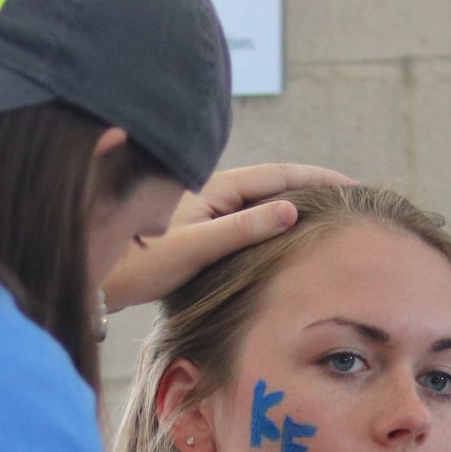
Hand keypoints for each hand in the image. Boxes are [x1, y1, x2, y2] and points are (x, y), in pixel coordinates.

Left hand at [101, 162, 354, 309]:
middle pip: (273, 183)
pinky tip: (287, 240)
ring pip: (260, 202)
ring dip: (293, 207)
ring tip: (329, 220)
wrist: (98, 278)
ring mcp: (206, 209)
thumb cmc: (139, 262)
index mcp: (215, 186)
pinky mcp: (199, 228)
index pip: (279, 173)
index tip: (352, 186)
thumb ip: (243, 228)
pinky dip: (272, 224)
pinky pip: (246, 219)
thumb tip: (292, 209)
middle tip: (351, 202)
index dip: (318, 179)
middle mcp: (212, 190)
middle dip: (312, 189)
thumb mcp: (197, 247)